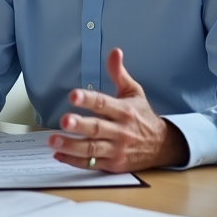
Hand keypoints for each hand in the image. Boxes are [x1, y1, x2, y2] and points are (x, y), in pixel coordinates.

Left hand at [50, 48, 189, 172]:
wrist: (163, 146)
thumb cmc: (143, 116)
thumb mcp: (134, 92)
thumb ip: (119, 73)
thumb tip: (114, 52)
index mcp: (124, 110)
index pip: (103, 103)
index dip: (88, 99)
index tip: (74, 95)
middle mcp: (120, 131)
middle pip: (97, 128)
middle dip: (79, 125)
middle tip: (64, 120)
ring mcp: (116, 150)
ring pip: (91, 149)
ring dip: (71, 146)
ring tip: (53, 141)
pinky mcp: (113, 165)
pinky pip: (91, 164)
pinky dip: (74, 161)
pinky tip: (59, 155)